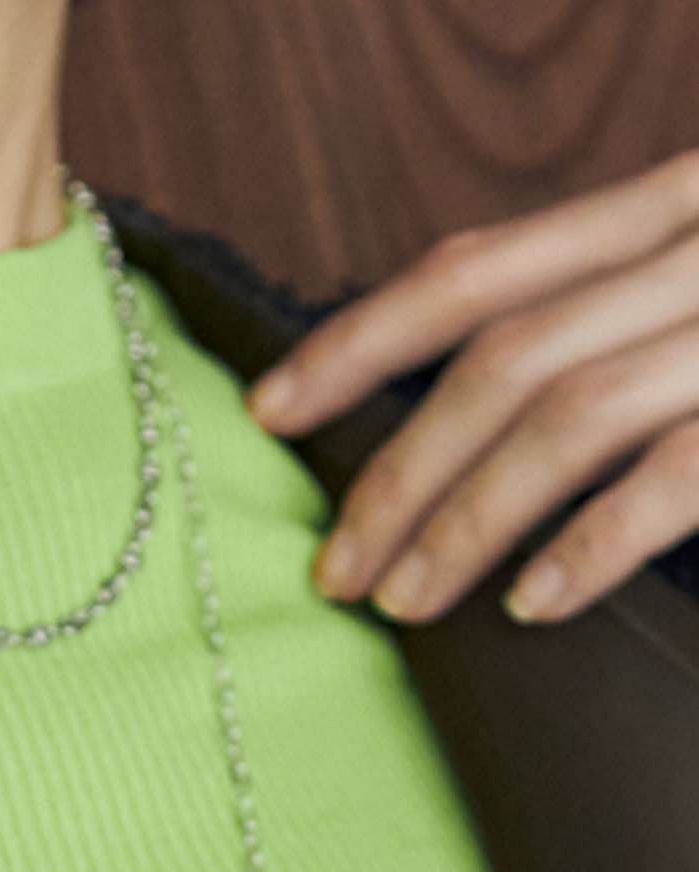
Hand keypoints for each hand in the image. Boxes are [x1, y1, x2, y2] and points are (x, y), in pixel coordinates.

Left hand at [244, 149, 698, 624]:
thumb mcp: (688, 285)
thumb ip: (596, 319)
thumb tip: (450, 426)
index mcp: (658, 213)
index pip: (472, 271)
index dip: (357, 343)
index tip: (268, 410)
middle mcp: (690, 255)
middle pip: (498, 361)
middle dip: (397, 475)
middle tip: (334, 569)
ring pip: (562, 421)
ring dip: (463, 523)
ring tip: (403, 602)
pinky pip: (670, 479)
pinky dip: (588, 546)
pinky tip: (528, 605)